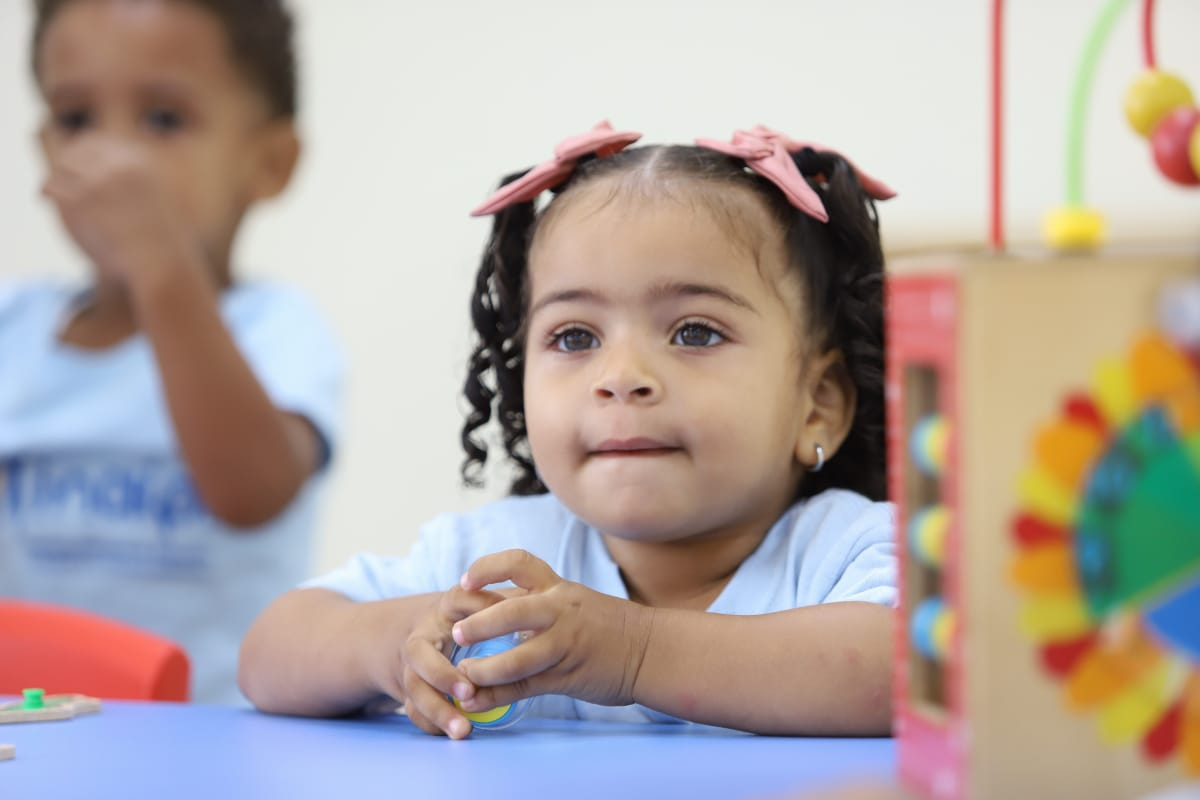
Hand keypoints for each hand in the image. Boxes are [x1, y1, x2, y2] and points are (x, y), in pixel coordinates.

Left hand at [41, 135, 205, 290]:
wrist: (161, 265)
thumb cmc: (163, 245)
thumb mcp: (160, 203)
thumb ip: (135, 184)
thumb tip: (113, 176)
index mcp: (141, 161)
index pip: (98, 142)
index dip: (80, 151)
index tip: (70, 162)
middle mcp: (120, 164)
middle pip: (76, 151)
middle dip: (65, 165)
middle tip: (54, 179)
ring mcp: (100, 180)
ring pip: (61, 168)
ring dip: (55, 181)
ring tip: (46, 193)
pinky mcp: (81, 198)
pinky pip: (52, 187)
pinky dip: (47, 194)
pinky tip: (44, 200)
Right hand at [396, 584, 507, 738]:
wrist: (424, 630)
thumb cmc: (467, 614)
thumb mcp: (484, 601)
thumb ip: (503, 601)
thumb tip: (530, 604)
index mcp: (446, 608)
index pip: (456, 602)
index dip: (475, 617)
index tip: (490, 630)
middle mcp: (423, 637)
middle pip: (419, 655)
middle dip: (441, 675)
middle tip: (468, 693)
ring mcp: (412, 666)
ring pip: (415, 689)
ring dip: (437, 710)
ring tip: (463, 730)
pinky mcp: (412, 691)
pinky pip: (415, 711)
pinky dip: (432, 724)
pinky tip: (454, 733)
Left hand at [451, 549, 653, 714]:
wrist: (652, 650)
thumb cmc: (609, 626)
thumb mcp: (575, 603)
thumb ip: (539, 606)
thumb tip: (495, 614)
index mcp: (558, 588)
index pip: (519, 563)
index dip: (488, 568)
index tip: (465, 581)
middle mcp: (560, 611)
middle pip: (513, 611)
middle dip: (480, 623)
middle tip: (456, 633)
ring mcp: (564, 644)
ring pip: (518, 657)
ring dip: (485, 668)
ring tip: (464, 675)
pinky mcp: (567, 676)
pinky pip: (525, 687)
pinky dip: (496, 696)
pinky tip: (474, 701)